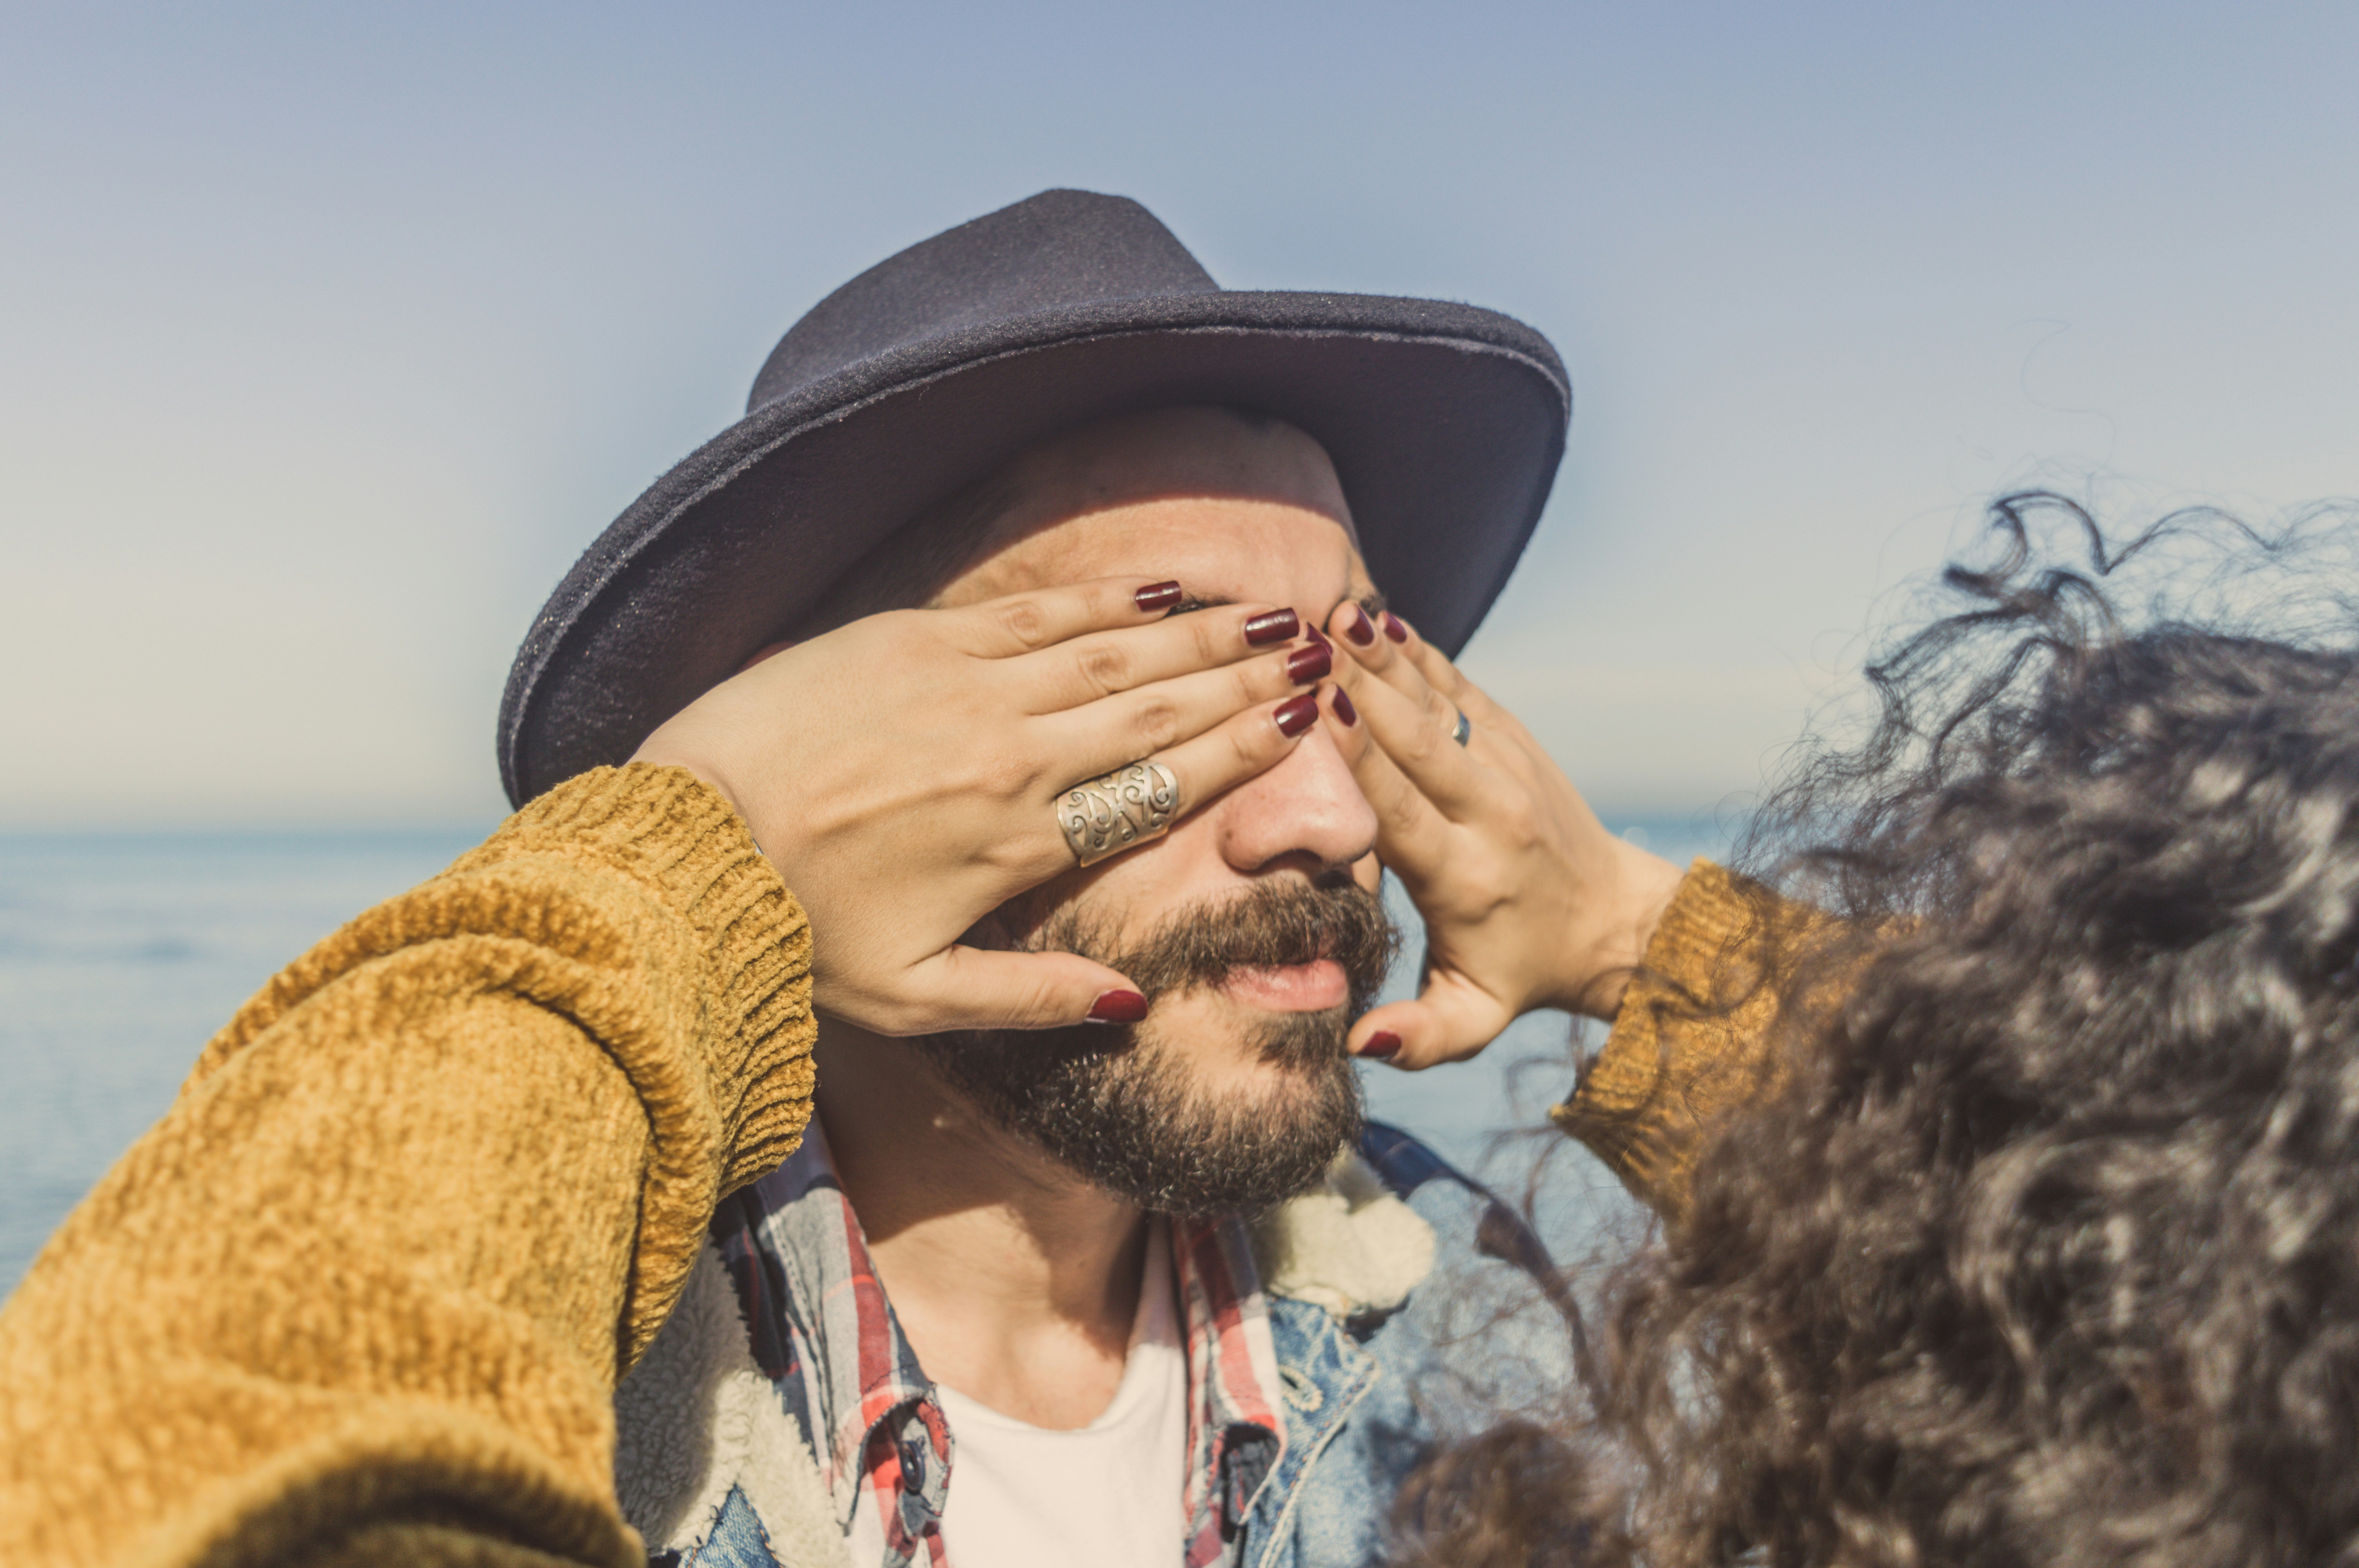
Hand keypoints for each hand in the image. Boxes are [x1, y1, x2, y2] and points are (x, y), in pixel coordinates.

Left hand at [634, 579, 1326, 1035]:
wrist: (685, 846)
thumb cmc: (799, 934)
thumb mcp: (918, 998)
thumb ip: (1032, 997)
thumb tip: (1131, 1001)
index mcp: (1021, 842)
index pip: (1161, 785)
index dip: (1241, 752)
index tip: (1303, 722)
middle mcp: (1010, 754)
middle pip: (1156, 710)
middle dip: (1242, 679)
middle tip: (1314, 651)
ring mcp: (963, 686)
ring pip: (1108, 652)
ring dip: (1194, 633)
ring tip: (1264, 613)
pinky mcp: (911, 640)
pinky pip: (1032, 612)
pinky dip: (1101, 600)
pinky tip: (1156, 591)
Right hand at [1320, 604, 1683, 1068]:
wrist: (1611, 920)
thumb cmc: (1521, 970)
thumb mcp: (1473, 1018)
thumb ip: (1419, 1037)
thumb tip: (1359, 1044)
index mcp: (1465, 876)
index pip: (1403, 810)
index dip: (1363, 760)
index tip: (1322, 711)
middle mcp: (1490, 813)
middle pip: (1416, 741)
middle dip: (1361, 688)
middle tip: (1304, 641)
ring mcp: (1507, 766)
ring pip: (1437, 702)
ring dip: (1384, 656)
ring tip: (1335, 610)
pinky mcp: (1514, 738)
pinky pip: (1459, 686)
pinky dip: (1417, 651)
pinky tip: (1376, 614)